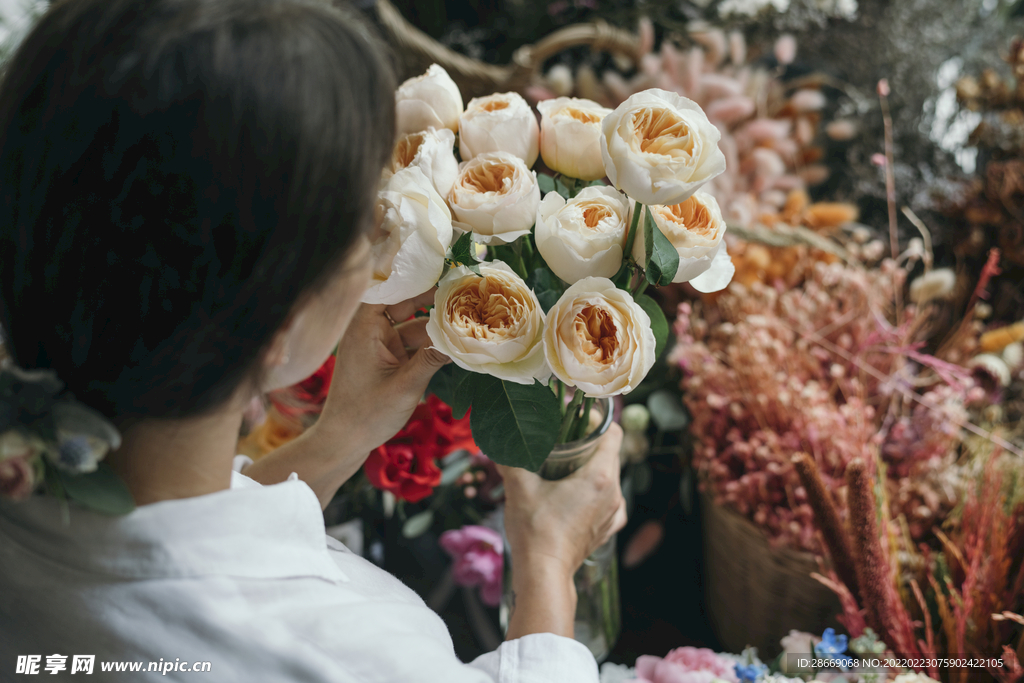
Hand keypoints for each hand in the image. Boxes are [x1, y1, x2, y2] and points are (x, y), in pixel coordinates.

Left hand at [244, 291, 448, 506]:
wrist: (345, 440)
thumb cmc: (366, 414)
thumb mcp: (404, 386)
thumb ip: (432, 359)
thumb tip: (460, 337)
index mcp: (365, 327)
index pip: (389, 288)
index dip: (414, 275)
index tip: (441, 265)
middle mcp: (371, 330)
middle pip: (405, 303)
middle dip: (433, 298)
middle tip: (464, 290)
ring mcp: (380, 344)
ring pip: (413, 324)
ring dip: (436, 325)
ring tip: (467, 318)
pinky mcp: (388, 358)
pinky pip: (413, 343)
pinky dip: (431, 343)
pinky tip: (454, 342)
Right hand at [499, 424, 626, 639]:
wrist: (544, 575)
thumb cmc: (535, 531)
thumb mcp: (518, 488)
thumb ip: (510, 459)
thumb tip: (497, 441)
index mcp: (599, 476)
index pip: (614, 433)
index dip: (597, 421)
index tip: (576, 419)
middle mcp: (613, 493)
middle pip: (610, 454)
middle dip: (588, 444)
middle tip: (562, 441)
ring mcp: (613, 513)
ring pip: (609, 477)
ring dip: (591, 468)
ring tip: (566, 468)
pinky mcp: (607, 529)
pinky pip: (608, 501)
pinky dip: (594, 492)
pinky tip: (574, 495)